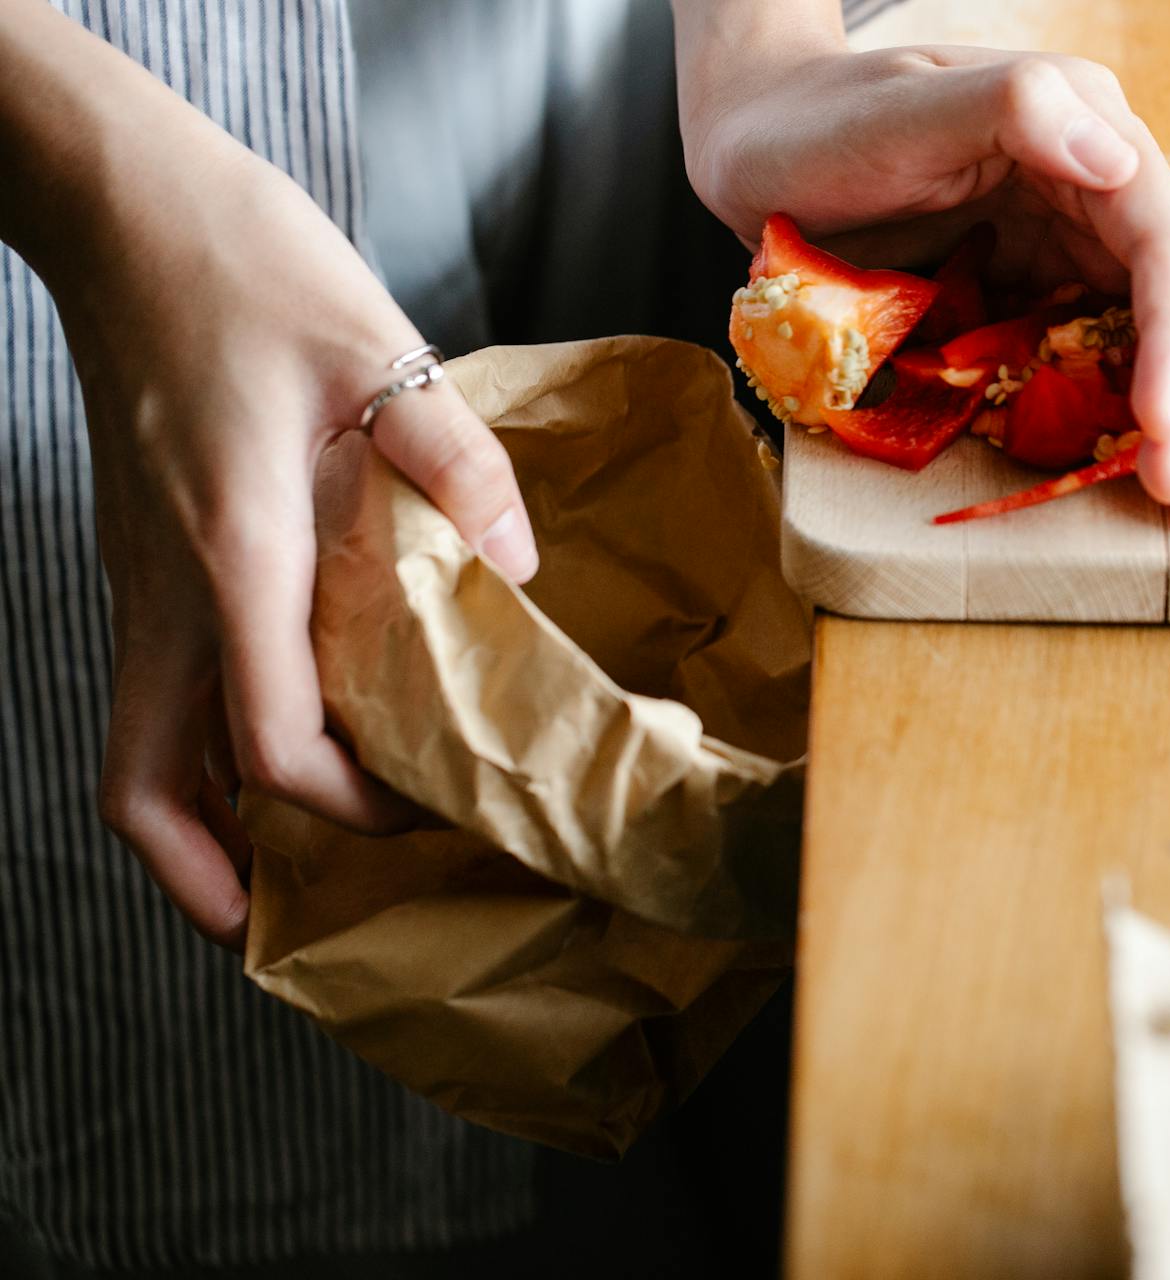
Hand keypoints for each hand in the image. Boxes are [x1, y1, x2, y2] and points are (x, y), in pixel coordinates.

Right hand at [4, 18, 538, 947]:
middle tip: (305, 924)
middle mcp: (170, 591)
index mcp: (235, 556)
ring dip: (205, 829)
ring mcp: (143, 579)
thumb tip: (516, 571)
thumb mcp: (379, 350)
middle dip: (219, 882)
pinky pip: (160, 691)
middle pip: (150, 794)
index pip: (273, 747)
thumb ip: (458, 466)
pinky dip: (205, 748)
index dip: (351, 809)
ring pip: (141, 752)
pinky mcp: (149, 555)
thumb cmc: (246, 267)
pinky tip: (282, 744)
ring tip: (289, 869)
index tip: (432, 811)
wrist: (129, 209)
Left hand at [681, 42, 1169, 528]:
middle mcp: (1103, 181)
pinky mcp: (1048, 286)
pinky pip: (1123, 349)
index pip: (1165, 241)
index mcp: (1086, 126)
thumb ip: (1014, 110)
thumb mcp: (904, 110)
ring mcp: (1079, 238)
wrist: (760, 148)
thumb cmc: (819, 124)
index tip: (1159, 421)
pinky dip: (1163, 404)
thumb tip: (1122, 161)